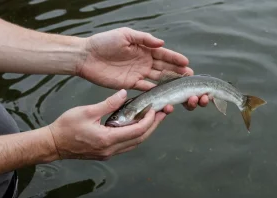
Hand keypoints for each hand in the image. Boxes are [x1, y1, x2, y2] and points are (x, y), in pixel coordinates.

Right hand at [48, 89, 164, 159]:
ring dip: (146, 130)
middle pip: (140, 139)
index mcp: (107, 139)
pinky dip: (135, 134)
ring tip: (153, 118)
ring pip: (135, 143)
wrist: (53, 144)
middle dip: (153, 126)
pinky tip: (136, 124)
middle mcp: (111, 149)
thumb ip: (108, 103)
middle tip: (163, 113)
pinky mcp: (105, 152)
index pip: (137, 131)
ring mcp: (109, 153)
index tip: (154, 109)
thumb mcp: (87, 111)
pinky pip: (126, 144)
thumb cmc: (66, 127)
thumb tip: (124, 94)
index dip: (149, 120)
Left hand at [77, 27, 208, 111]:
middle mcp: (143, 61)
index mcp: (143, 49)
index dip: (175, 58)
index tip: (187, 63)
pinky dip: (154, 90)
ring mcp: (138, 73)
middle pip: (164, 67)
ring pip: (157, 78)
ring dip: (169, 81)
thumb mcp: (125, 35)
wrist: (87, 56)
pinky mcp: (130, 83)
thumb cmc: (104, 42)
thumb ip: (144, 39)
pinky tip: (163, 93)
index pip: (163, 54)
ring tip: (181, 86)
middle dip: (177, 71)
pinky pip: (145, 88)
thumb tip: (161, 43)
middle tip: (189, 77)